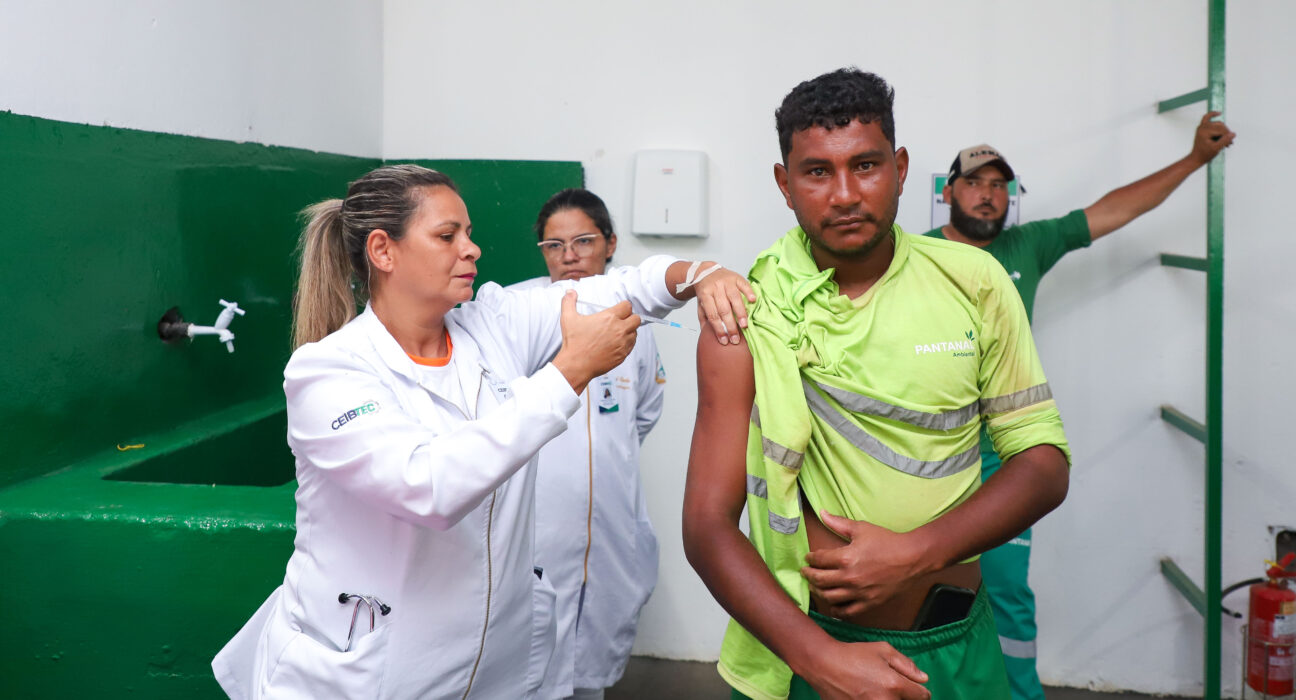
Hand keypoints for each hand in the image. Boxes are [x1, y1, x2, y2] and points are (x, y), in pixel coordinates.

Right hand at [552, 290, 639, 393]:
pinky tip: (616, 343)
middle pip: (636, 319)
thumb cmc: (574, 343)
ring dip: (629, 331)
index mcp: (609, 317)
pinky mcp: (623, 354)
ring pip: (635, 333)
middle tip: (620, 321)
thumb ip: (569, 302)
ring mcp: (622, 343)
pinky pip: (632, 345)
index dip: (623, 307)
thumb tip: (570, 292)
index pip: (627, 306)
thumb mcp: (568, 318)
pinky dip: (627, 343)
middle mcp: (619, 329)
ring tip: (617, 333)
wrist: (576, 365)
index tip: (618, 310)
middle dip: (630, 318)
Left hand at [690, 264, 756, 345]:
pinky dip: (749, 293)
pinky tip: (752, 301)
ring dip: (740, 312)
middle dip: (730, 325)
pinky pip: (744, 285)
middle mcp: (715, 288)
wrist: (705, 270)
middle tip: (735, 338)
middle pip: (724, 309)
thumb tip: (707, 335)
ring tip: (744, 325)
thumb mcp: (700, 304)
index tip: (724, 341)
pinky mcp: (736, 277)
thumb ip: (704, 318)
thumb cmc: (705, 291)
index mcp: (705, 295)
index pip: (712, 315)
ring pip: (734, 298)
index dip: (719, 329)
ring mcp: (726, 282)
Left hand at [801, 512, 925, 618]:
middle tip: (806, 572)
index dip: (810, 559)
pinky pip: (847, 612)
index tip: (808, 558)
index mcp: (846, 558)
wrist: (912, 558)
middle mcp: (850, 577)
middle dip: (809, 575)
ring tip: (816, 586)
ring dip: (818, 592)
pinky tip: (832, 603)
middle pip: (819, 580)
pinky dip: (836, 609)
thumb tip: (822, 513)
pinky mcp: (869, 603)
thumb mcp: (861, 528)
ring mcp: (859, 593)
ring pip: (829, 597)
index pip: (819, 560)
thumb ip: (838, 523)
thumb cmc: (887, 541)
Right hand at [805, 639, 929, 699]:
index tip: (914, 688)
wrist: (824, 665)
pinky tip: (868, 695)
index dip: (920, 691)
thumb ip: (906, 664)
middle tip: (893, 688)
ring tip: (879, 691)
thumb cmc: (853, 655)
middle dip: (905, 697)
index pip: (922, 696)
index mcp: (895, 685)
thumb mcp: (883, 650)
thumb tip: (923, 679)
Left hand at [1190, 111, 1235, 165]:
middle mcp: (1202, 127)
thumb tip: (1233, 134)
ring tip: (1226, 141)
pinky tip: (1219, 113)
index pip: (1220, 130)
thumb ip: (1224, 141)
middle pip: (1220, 126)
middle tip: (1229, 143)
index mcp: (1204, 132)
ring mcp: (1202, 127)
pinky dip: (1213, 115)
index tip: (1229, 144)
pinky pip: (1207, 117)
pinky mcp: (1202, 128)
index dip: (1227, 136)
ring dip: (1223, 130)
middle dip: (1226, 134)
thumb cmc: (1205, 154)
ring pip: (1218, 124)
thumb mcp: (1216, 148)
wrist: (1196, 158)